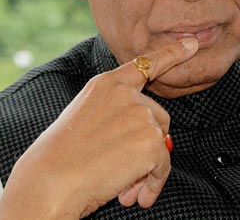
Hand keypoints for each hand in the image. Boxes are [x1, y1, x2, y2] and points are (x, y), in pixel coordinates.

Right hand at [0, 38, 198, 219]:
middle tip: (123, 171)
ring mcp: (140, 114)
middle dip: (146, 145)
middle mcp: (126, 93)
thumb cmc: (60, 158)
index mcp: (106, 84)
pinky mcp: (151, 139)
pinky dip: (153, 183)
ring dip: (146, 168)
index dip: (172, 53)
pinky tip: (135, 196)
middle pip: (158, 117)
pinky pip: (162, 166)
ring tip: (123, 186)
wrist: (49, 182)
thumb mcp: (86, 121)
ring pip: (160, 143)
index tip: (191, 43)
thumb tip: (155, 142)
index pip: (145, 64)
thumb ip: (119, 118)